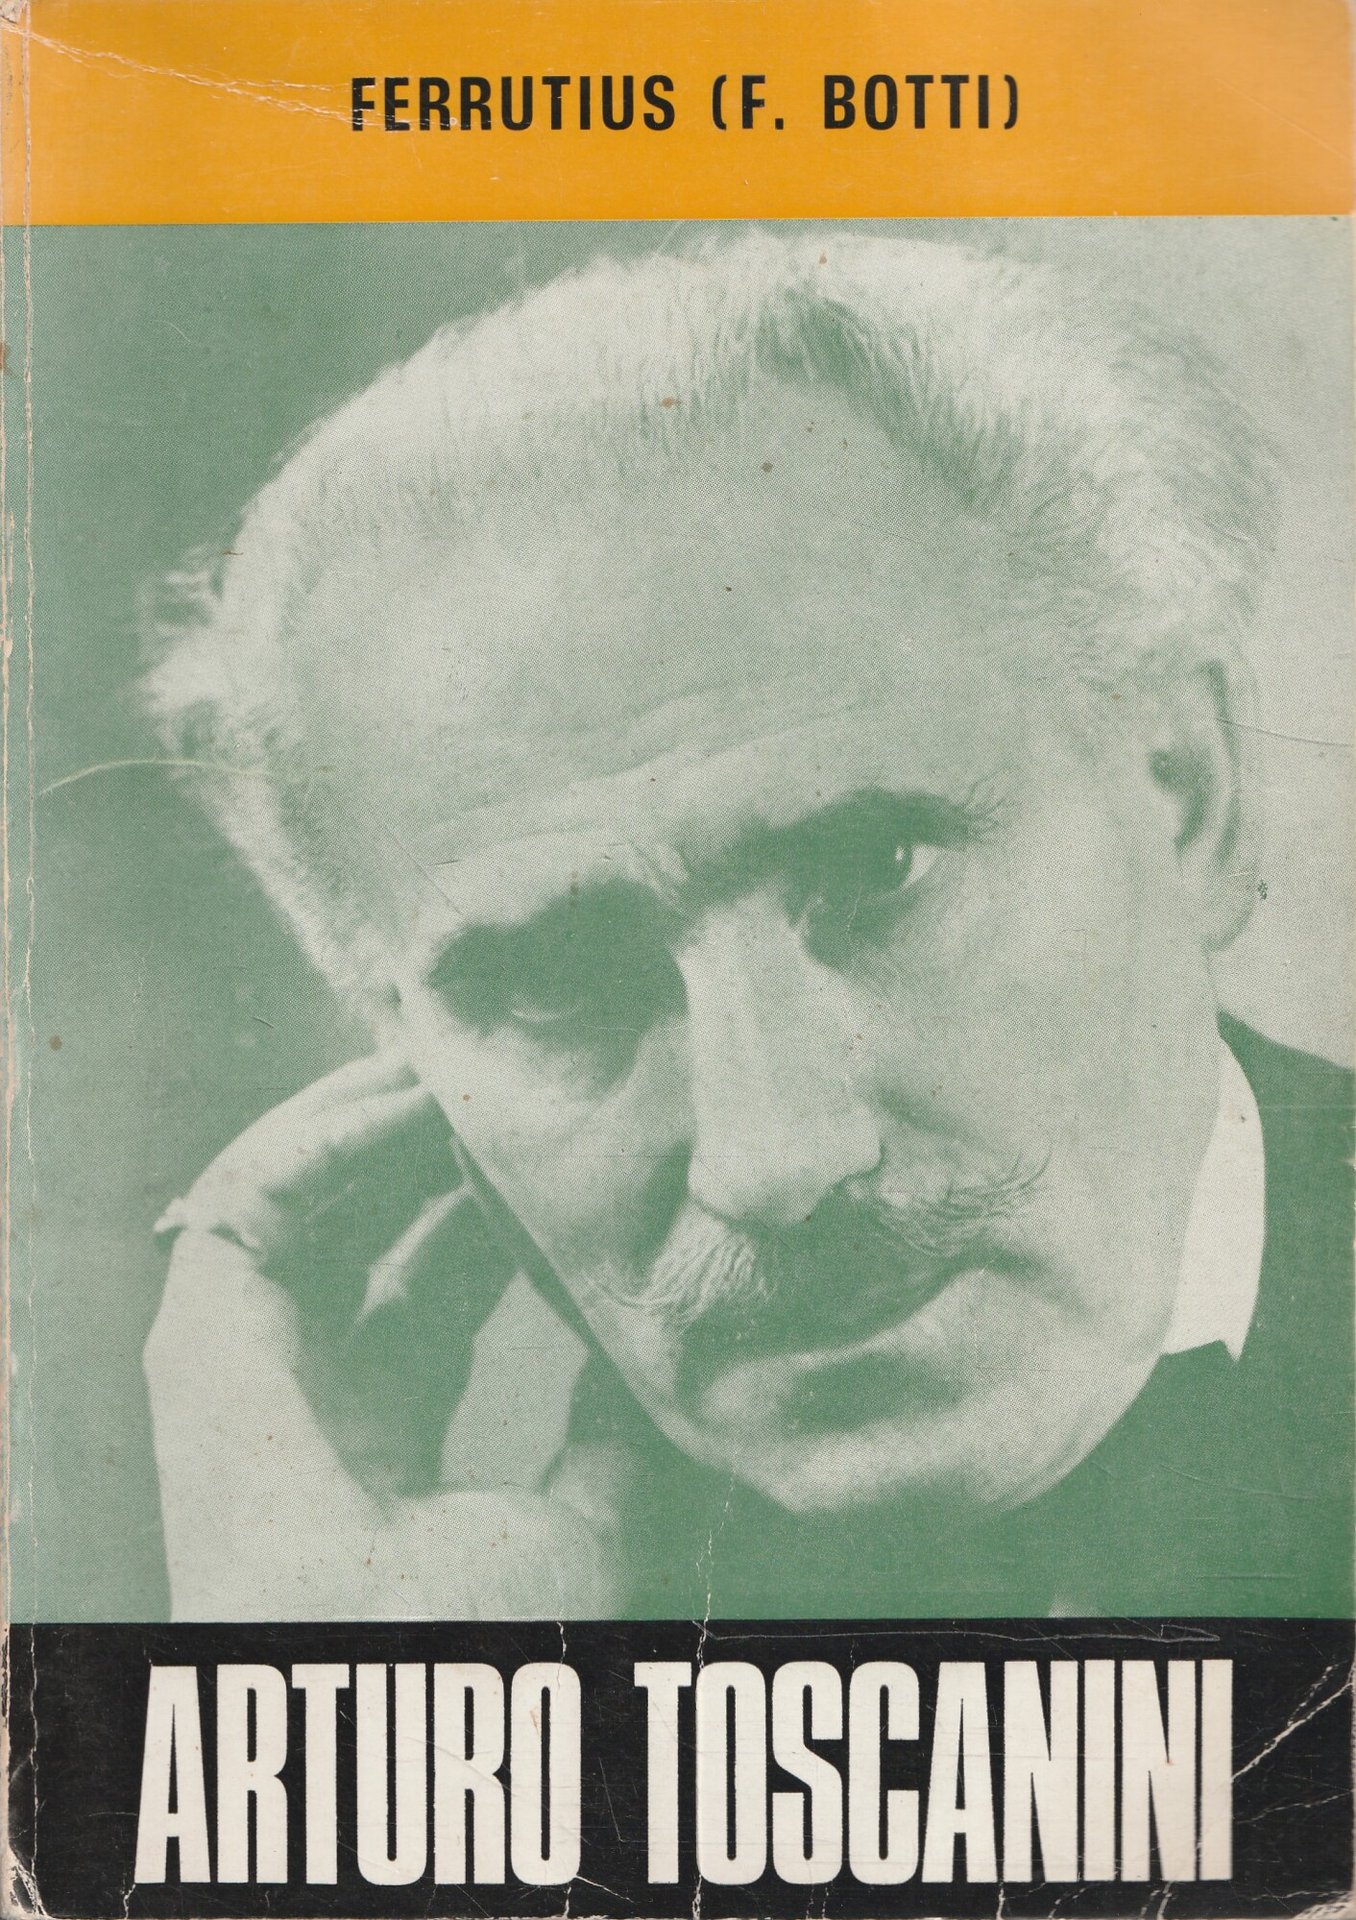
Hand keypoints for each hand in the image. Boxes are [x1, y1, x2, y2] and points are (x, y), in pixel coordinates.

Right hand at [144, 1051, 627, 1618]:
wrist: (401, 1694)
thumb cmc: (499, 1646)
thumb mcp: (595, 1520)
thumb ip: (615, 1434)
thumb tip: (659, 1346)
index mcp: (386, 1450)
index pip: (430, 1294)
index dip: (484, 1214)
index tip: (554, 1147)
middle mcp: (308, 1402)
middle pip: (359, 1233)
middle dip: (426, 1148)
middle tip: (502, 1078)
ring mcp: (248, 1372)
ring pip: (297, 1205)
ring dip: (371, 1121)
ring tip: (456, 1057)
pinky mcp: (200, 1341)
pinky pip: (248, 1204)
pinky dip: (320, 1135)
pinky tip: (406, 1094)